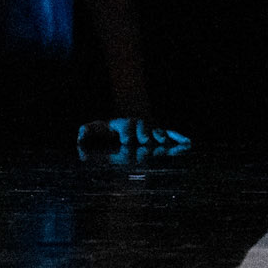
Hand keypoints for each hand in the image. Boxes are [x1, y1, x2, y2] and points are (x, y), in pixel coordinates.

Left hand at [76, 116, 191, 152]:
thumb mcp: (96, 129)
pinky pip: (170, 135)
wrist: (125, 124)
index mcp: (124, 124)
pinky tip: (188, 143)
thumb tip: (79, 136)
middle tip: (146, 140)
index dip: (127, 131)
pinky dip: (178, 138)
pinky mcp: (159, 135)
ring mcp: (150, 129)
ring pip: (157, 131)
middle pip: (144, 127)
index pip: (127, 125)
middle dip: (145, 132)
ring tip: (164, 140)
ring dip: (161, 135)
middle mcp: (139, 125)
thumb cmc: (109, 130)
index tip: (127, 140)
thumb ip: (87, 131)